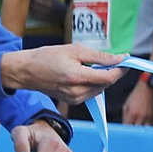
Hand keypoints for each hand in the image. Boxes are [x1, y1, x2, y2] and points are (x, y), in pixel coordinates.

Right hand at [0, 43, 125, 103]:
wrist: (26, 71)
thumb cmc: (48, 56)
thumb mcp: (75, 50)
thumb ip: (100, 57)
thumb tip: (120, 59)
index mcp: (77, 77)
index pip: (109, 78)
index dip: (121, 69)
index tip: (126, 59)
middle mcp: (76, 92)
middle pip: (106, 84)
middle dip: (112, 72)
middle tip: (112, 59)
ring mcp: (74, 99)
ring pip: (100, 89)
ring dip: (103, 78)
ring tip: (93, 65)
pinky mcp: (72, 101)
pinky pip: (91, 92)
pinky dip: (94, 83)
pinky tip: (86, 73)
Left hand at [122, 80, 152, 125]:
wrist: (147, 90)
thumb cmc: (135, 97)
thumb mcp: (126, 105)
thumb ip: (125, 116)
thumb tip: (125, 125)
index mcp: (133, 113)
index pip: (128, 126)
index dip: (126, 128)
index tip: (126, 128)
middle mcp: (141, 116)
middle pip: (136, 129)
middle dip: (133, 129)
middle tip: (132, 127)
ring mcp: (148, 117)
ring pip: (144, 129)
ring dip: (141, 129)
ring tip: (139, 126)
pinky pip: (150, 125)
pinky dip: (147, 126)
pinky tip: (144, 122)